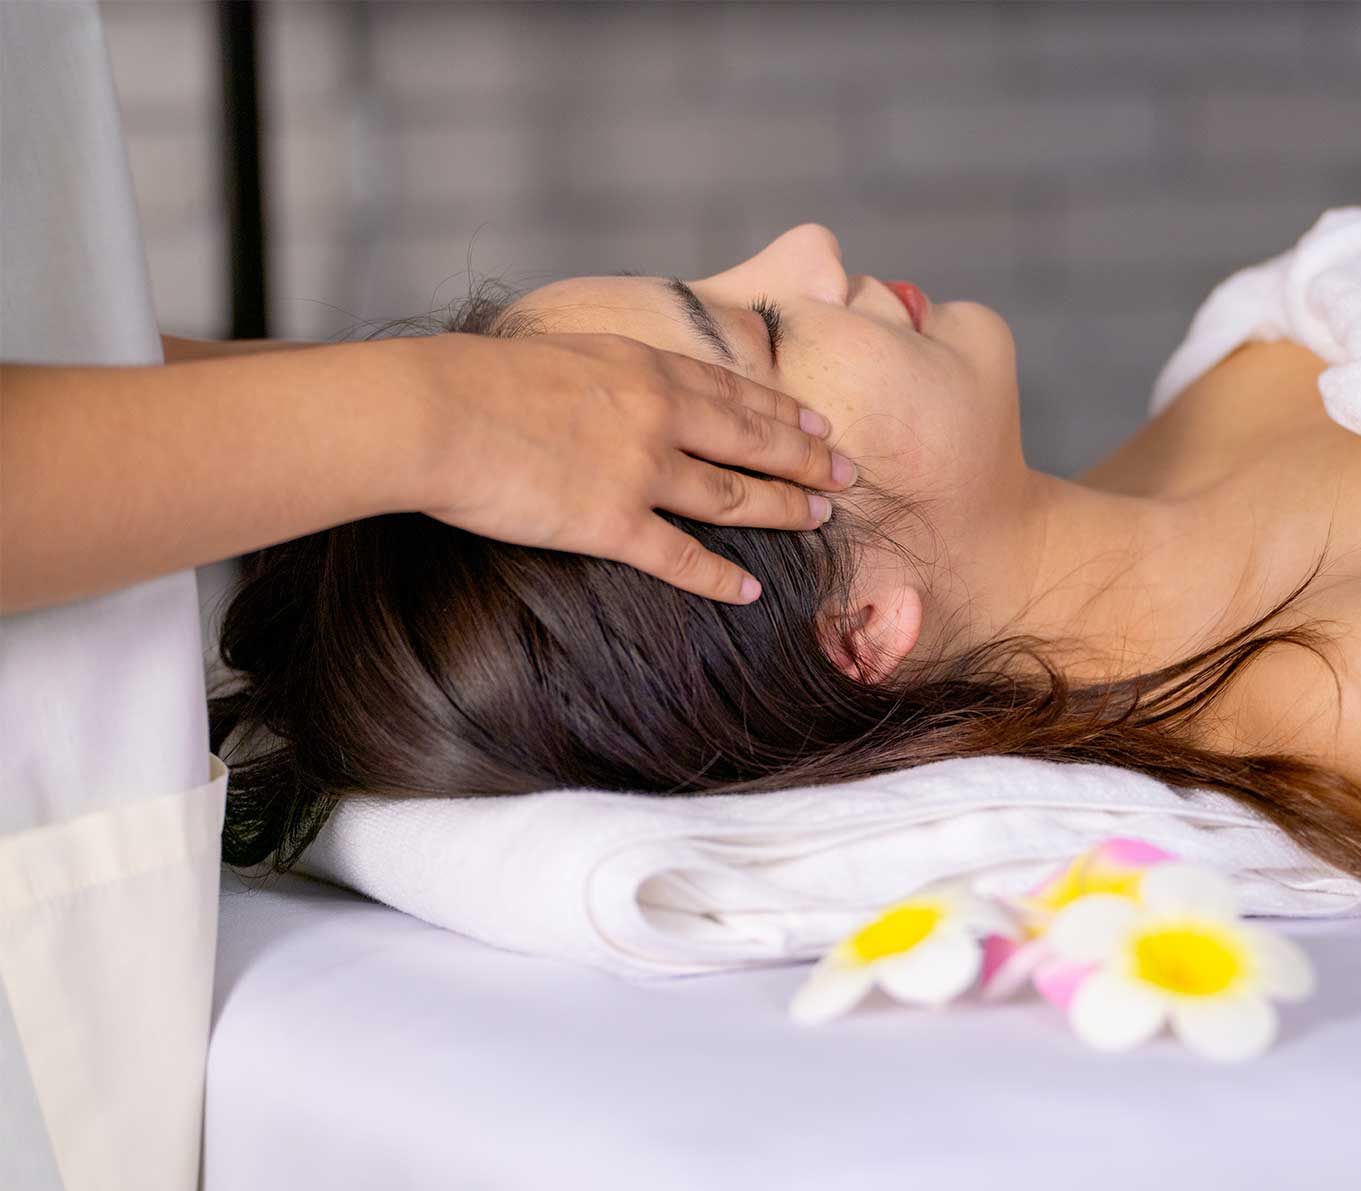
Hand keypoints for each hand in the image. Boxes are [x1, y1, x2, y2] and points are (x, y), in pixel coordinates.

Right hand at [401, 331, 853, 602]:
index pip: (732, 390)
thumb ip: (604, 374)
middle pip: (753, 440)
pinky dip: (720, 577)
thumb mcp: (559, 352)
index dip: (782, 411)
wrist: (437, 410)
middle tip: (848, 474)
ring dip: (784, 509)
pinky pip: (682, 557)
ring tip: (821, 522)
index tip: (818, 424)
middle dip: (807, 460)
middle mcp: (658, 414)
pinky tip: (750, 592)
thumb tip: (612, 388)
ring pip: (735, 493)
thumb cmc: (475, 379)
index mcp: (642, 366)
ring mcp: (640, 470)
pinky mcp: (612, 523)